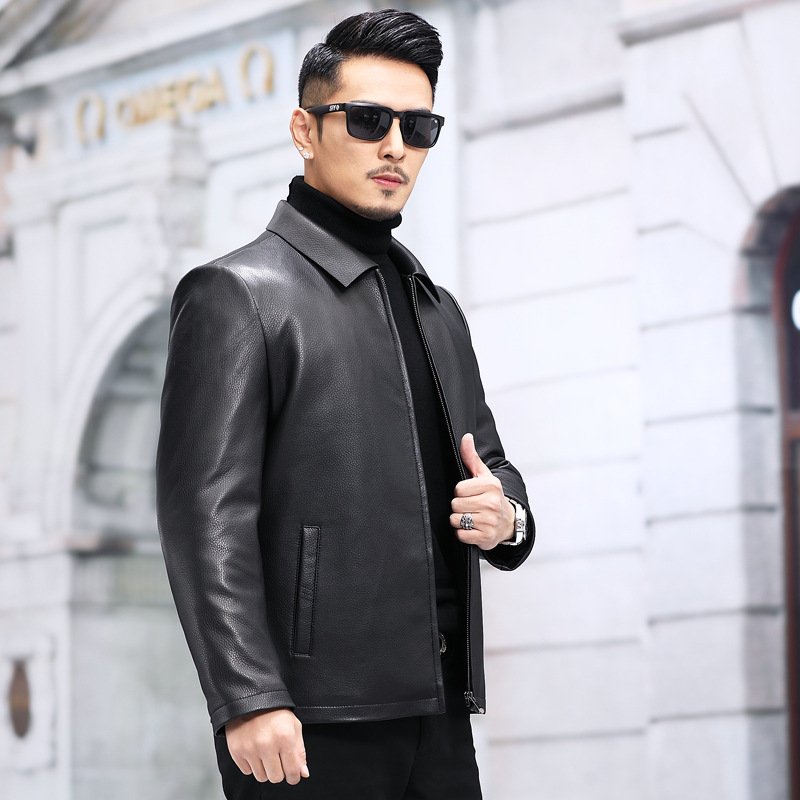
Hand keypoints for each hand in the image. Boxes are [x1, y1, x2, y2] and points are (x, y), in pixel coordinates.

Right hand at [226, 708, 308, 783]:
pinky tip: (255, 750)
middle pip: (275, 778)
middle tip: (278, 759)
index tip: (292, 775)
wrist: (251, 700)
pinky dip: (252, 764)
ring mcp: (250, 749)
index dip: (294, 777)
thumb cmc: (275, 712)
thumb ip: (300, 751)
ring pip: (261, 777)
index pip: (291, 772)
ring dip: (265, 769)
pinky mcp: (237, 751)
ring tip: (266, 753)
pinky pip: (247, 771)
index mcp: (284, 738)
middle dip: (279, 772)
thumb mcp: (294, 725)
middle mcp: (267, 745)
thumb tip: (303, 773)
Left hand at [450, 433, 514, 549]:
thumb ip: (471, 457)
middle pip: (455, 505)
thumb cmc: (491, 496)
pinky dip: (464, 533)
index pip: (458, 489)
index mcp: (491, 485)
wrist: (507, 522)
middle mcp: (492, 503)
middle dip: (459, 507)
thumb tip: (466, 437)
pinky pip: (461, 535)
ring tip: (472, 517)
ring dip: (460, 521)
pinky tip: (473, 528)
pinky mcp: (486, 537)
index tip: (470, 494)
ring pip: (456, 520)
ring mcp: (490, 521)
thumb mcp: (483, 476)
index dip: (460, 492)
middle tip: (471, 506)